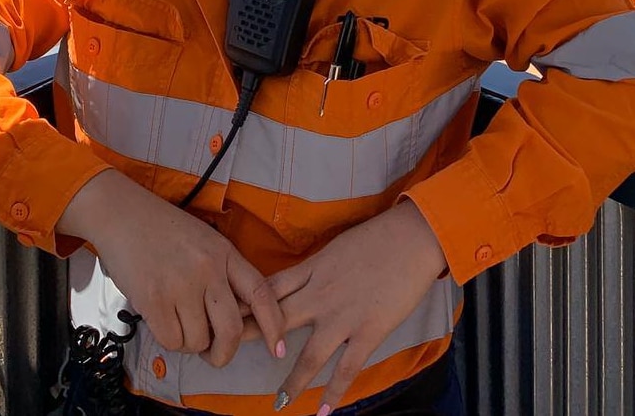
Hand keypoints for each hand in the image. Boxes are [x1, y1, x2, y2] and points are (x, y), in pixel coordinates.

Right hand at [57, 169, 284, 367]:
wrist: (122, 214)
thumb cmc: (163, 229)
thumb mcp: (205, 241)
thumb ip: (223, 273)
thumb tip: (235, 318)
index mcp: (224, 252)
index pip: (261, 293)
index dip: (273, 325)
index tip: (278, 349)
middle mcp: (208, 269)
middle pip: (232, 330)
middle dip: (225, 352)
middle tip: (213, 351)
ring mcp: (181, 285)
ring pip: (199, 341)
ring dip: (190, 343)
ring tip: (178, 321)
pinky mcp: (154, 300)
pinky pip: (172, 341)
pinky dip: (169, 340)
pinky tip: (162, 320)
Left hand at [244, 200, 447, 413]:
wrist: (411, 238)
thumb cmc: (377, 237)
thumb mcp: (336, 247)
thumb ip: (316, 267)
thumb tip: (299, 278)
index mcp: (312, 269)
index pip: (269, 289)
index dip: (245, 304)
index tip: (223, 315)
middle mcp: (320, 294)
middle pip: (277, 320)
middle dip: (252, 339)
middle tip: (228, 356)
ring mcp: (343, 316)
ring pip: (309, 355)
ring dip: (292, 381)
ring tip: (279, 403)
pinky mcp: (368, 331)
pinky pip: (346, 369)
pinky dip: (333, 392)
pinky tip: (322, 411)